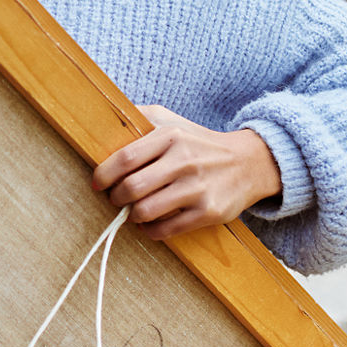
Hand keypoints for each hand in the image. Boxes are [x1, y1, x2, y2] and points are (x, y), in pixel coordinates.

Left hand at [89, 105, 281, 239]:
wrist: (248, 163)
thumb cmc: (198, 143)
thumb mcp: (171, 121)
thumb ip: (138, 116)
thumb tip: (104, 116)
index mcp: (170, 137)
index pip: (125, 158)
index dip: (104, 174)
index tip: (98, 182)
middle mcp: (184, 161)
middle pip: (132, 188)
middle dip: (116, 198)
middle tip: (116, 199)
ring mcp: (197, 188)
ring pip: (146, 211)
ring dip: (132, 215)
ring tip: (133, 211)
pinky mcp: (208, 212)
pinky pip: (166, 229)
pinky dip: (151, 230)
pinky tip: (150, 223)